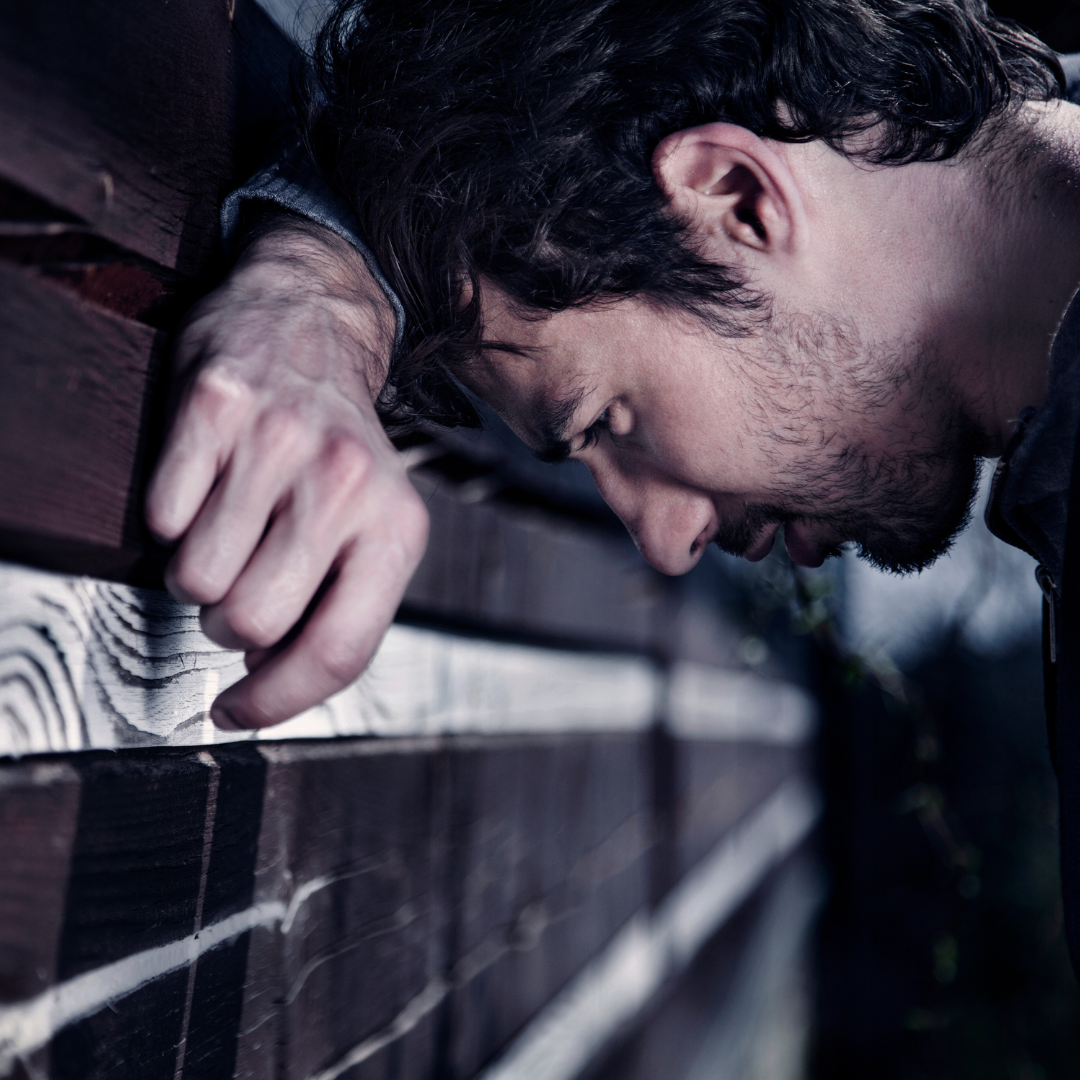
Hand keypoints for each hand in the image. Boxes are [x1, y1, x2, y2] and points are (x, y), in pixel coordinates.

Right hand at [146, 214, 428, 728]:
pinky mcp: (216, 407)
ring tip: (229, 529)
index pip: (338, 651)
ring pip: (195, 578)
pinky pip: (161, 515)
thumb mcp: (376, 526)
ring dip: (199, 570)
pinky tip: (205, 486)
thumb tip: (268, 681)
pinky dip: (170, 516)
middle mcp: (345, 483)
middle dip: (231, 623)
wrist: (314, 325)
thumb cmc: (339, 449)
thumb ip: (340, 607)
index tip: (238, 711)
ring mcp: (279, 442)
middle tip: (243, 583)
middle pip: (251, 623)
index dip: (278, 700)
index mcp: (397, 528)